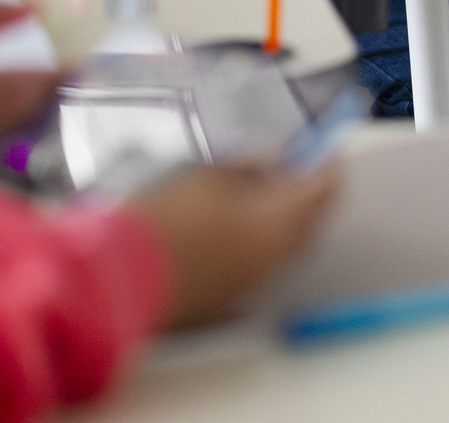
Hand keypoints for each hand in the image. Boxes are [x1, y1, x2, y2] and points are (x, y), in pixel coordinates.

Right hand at [130, 162, 339, 329]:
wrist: (123, 274)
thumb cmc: (166, 216)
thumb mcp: (207, 174)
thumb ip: (247, 168)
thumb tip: (268, 165)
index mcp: (279, 224)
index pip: (324, 190)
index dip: (325, 165)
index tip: (321, 149)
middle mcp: (276, 259)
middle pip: (308, 222)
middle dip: (304, 194)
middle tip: (286, 168)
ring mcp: (253, 283)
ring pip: (283, 246)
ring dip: (279, 219)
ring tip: (252, 191)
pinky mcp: (227, 298)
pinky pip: (257, 263)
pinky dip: (255, 241)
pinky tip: (230, 223)